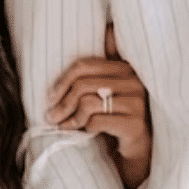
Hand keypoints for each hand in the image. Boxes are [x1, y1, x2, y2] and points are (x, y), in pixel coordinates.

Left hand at [46, 24, 151, 188]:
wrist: (138, 149)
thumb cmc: (115, 117)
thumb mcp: (105, 92)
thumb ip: (96, 72)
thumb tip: (98, 38)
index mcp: (124, 68)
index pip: (84, 65)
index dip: (62, 80)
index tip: (50, 97)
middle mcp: (134, 82)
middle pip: (83, 85)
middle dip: (63, 103)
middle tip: (51, 117)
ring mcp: (136, 103)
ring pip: (88, 103)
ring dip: (72, 118)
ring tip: (65, 126)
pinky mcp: (134, 125)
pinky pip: (97, 122)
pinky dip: (85, 129)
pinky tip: (84, 133)